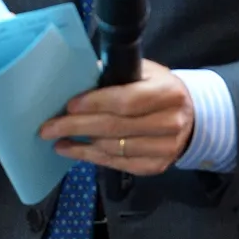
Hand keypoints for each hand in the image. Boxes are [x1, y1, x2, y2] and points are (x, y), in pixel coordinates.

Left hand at [39, 59, 194, 175]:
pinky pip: (119, 164)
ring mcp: (165, 149)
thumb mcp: (144, 71)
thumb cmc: (158, 87)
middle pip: (116, 127)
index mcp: (168, 92)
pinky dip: (93, 158)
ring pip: (115, 149)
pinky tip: (75, 150)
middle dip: (77, 127)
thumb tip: (77, 78)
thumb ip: (116, 75)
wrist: (190, 115)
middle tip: (49, 128)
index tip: (69, 105)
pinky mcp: (157, 166)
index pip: (126, 101)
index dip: (95, 103)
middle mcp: (170, 123)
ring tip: (57, 139)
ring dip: (81, 146)